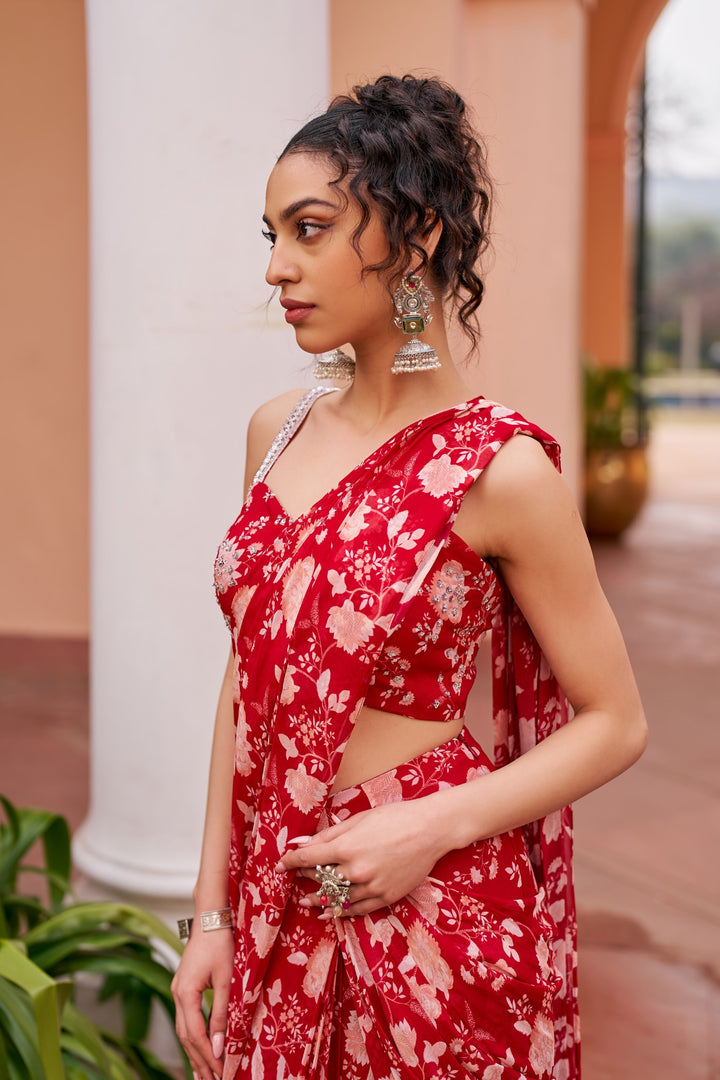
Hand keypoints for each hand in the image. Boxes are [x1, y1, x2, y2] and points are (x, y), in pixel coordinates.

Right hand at [171, 926, 233, 1079]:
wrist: (211, 917)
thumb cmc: (221, 944)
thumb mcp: (226, 980)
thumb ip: (222, 1014)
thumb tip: (219, 1046)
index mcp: (185, 993)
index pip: (195, 1035)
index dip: (208, 1056)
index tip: (221, 1073)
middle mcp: (177, 994)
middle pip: (186, 1037)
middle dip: (199, 1061)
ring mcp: (178, 990)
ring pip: (183, 1029)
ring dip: (194, 1052)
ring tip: (203, 1074)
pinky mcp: (183, 986)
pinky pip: (186, 1018)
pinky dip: (193, 1037)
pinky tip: (199, 1047)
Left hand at [277, 798, 449, 917]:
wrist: (430, 830)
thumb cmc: (394, 817)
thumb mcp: (358, 819)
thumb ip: (328, 834)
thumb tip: (301, 843)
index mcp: (347, 847)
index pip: (308, 858)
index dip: (291, 862)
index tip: (280, 865)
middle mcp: (356, 870)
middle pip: (321, 879)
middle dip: (306, 877)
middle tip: (297, 877)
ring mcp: (372, 886)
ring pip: (337, 899)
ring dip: (319, 900)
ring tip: (307, 902)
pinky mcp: (386, 897)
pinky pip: (357, 909)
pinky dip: (341, 911)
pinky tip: (331, 911)